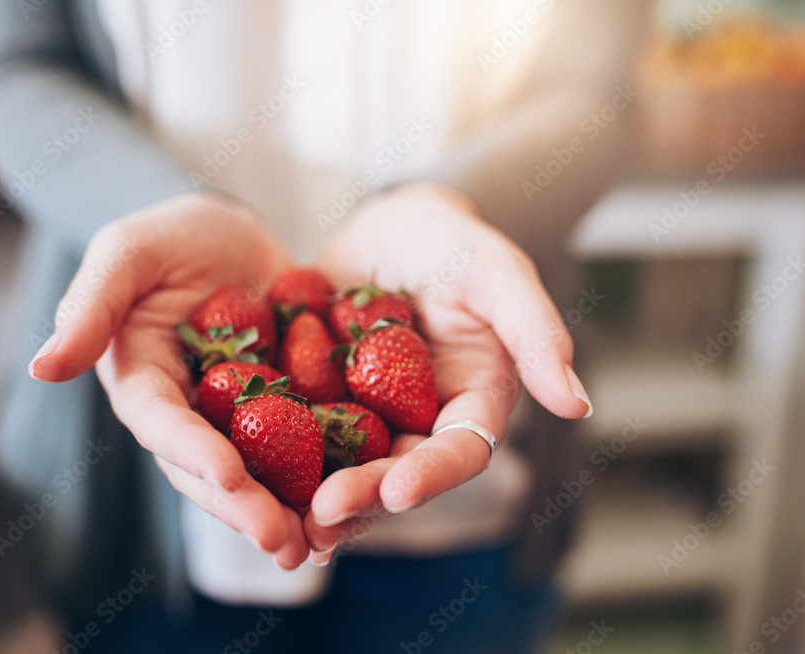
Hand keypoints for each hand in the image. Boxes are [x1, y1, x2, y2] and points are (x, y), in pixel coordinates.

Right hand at [28, 192, 311, 568]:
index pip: (162, 425)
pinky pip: (309, 447)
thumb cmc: (170, 237)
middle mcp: (189, 415)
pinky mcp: (288, 410)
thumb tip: (41, 367)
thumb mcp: (127, 252)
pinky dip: (331, 475)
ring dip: (288, 512)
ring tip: (322, 542)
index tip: (228, 475)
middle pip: (212, 470)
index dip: (192, 452)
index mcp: (144, 384)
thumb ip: (90, 305)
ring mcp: (239, 419)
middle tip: (282, 542)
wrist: (231, 235)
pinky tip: (363, 499)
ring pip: (260, 475)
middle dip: (244, 508)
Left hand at [306, 182, 592, 561]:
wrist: (390, 225)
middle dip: (362, 498)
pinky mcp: (323, 402)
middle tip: (321, 518)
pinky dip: (277, 456)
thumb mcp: (497, 272)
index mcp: (471, 403)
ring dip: (316, 498)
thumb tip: (578, 403)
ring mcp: (369, 416)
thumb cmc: (453, 242)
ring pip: (346, 467)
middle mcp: (421, 421)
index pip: (459, 452)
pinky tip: (245, 473)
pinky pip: (299, 434)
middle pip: (395, 473)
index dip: (431, 475)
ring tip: (284, 524)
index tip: (397, 489)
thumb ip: (535, 332)